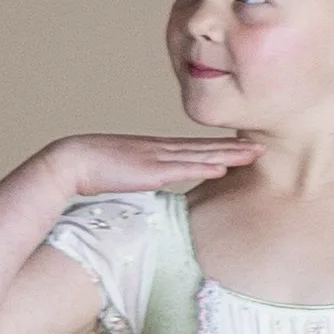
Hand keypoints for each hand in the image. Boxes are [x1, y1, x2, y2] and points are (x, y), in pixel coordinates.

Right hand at [45, 133, 260, 197]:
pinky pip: (183, 168)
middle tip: (262, 145)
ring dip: (229, 154)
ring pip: (201, 155)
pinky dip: (204, 166)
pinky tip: (223, 167)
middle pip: (205, 148)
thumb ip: (142, 179)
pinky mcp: (149, 170)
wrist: (71, 160)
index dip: (220, 147)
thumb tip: (152, 188)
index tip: (243, 147)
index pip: (195, 148)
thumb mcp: (125, 174)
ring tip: (254, 153)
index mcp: (155, 151)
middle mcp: (161, 150)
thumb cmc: (91, 171)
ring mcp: (157, 158)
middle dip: (234, 147)